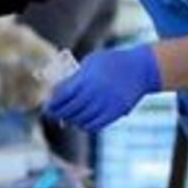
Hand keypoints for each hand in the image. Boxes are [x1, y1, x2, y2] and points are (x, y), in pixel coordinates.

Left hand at [43, 45, 161, 131]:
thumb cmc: (111, 62)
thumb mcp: (90, 62)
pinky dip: (85, 125)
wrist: (140, 68)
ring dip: (72, 120)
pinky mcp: (116, 112)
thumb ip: (75, 77)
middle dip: (59, 113)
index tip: (47, 107)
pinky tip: (82, 121)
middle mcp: (96, 93)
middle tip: (54, 114)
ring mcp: (106, 104)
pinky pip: (95, 125)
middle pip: (70, 110)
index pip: (63, 96)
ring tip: (67, 117)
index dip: (53, 104)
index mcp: (87, 78)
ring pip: (81, 119)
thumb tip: (56, 92)